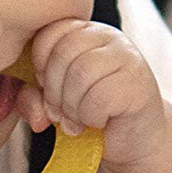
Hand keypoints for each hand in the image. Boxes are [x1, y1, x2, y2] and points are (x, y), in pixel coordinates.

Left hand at [23, 16, 169, 169]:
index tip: (49, 88)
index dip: (41, 65)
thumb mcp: (56, 99)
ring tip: (78, 121)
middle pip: (63, 52)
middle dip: (54, 91)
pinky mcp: (139, 84)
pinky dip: (91, 117)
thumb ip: (35, 94)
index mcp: (87, 33)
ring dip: (72, 107)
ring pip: (81, 73)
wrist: (135, 140)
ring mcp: (128, 58)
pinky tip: (99, 122)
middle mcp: (110, 37)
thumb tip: (32, 101)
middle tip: (61, 113)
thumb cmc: (93, 114)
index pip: (50, 32)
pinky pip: (99, 97)